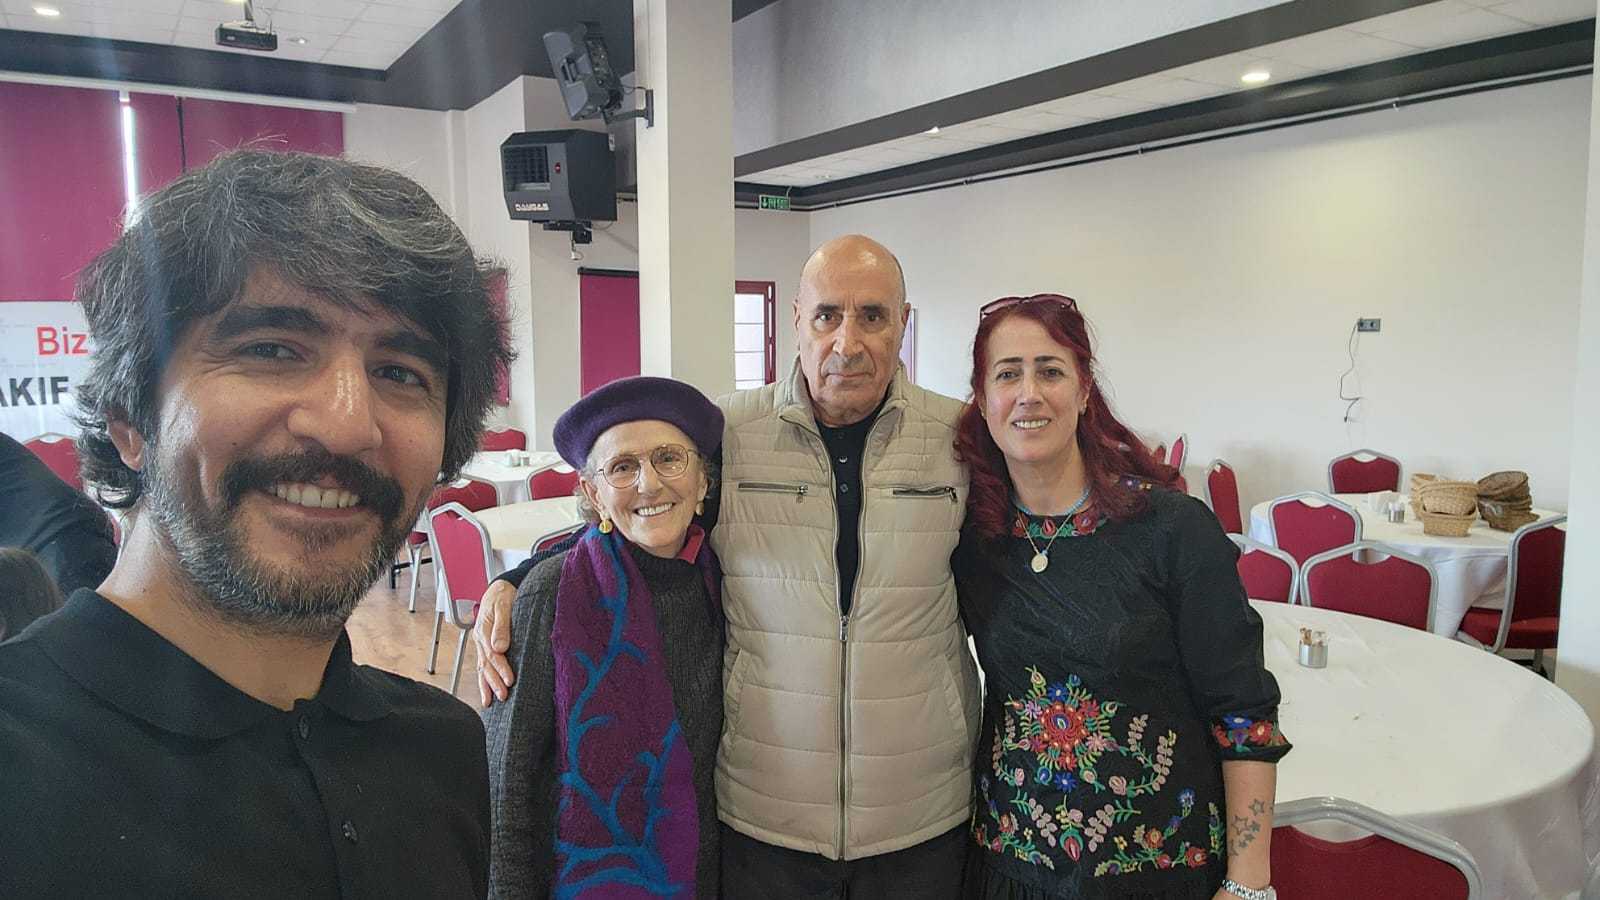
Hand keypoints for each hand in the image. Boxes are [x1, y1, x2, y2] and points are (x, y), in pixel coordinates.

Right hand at [473, 580, 516, 705]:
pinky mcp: (485, 646)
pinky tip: (486, 694)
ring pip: (482, 668)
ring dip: (487, 685)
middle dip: (494, 682)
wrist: (500, 587)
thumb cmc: (504, 595)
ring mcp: (481, 644)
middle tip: (503, 696)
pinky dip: (484, 681)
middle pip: (486, 665)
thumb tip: (499, 647)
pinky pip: (483, 666)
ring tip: (491, 702)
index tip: (510, 680)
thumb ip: (502, 625)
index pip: (492, 654)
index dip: (501, 668)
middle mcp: (480, 639)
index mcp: (484, 630)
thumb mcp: (504, 605)